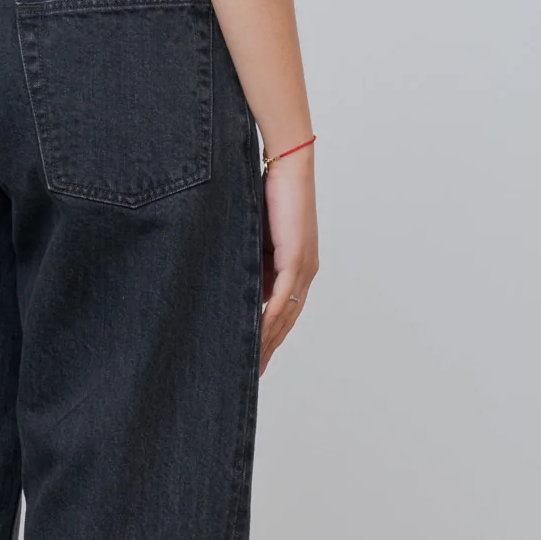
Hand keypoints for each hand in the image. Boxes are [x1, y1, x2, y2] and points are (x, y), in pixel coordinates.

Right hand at [259, 147, 317, 372]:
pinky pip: (280, 298)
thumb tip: (235, 283)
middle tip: (250, 375)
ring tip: (250, 365)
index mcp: (297, 267)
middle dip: (267, 349)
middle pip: (286, 320)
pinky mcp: (296, 259)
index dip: (268, 337)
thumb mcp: (254, 234)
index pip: (283, 311)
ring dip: (266, 342)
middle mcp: (305, 272)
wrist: (287, 164)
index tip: (253, 359)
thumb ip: (249, 260)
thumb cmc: (269, 192)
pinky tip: (256, 339)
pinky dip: (267, 321)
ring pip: (284, 315)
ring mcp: (303, 267)